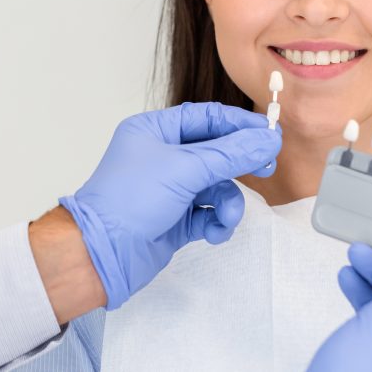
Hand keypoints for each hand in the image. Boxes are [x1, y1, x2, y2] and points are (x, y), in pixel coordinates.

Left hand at [60, 102, 281, 309]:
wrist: (102, 253)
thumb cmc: (127, 202)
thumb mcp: (185, 169)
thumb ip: (231, 154)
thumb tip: (268, 140)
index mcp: (154, 131)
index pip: (206, 119)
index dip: (240, 125)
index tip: (270, 134)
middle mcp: (160, 157)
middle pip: (215, 152)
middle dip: (239, 163)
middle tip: (266, 168)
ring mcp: (168, 189)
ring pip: (215, 187)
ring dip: (228, 202)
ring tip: (227, 216)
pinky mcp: (174, 219)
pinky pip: (207, 214)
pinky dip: (216, 223)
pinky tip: (214, 231)